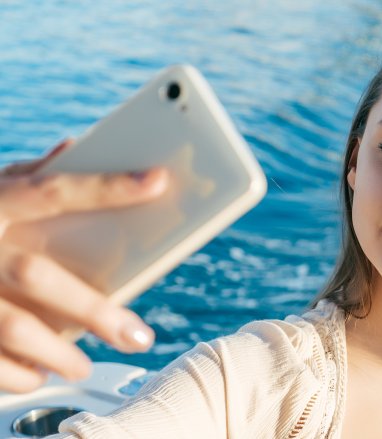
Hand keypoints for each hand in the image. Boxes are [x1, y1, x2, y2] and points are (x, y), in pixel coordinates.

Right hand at [0, 140, 168, 392]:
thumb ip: (27, 177)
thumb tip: (76, 148)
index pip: (53, 190)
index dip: (107, 186)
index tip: (157, 181)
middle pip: (38, 277)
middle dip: (94, 311)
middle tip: (137, 335)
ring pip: (11, 327)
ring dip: (57, 354)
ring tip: (82, 365)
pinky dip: (15, 373)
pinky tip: (37, 374)